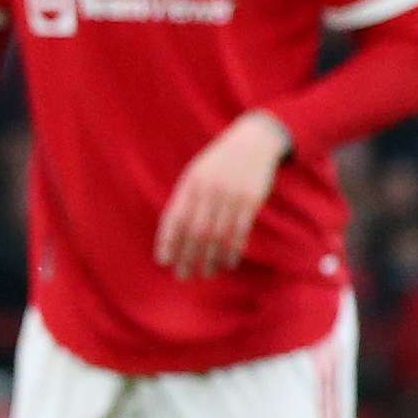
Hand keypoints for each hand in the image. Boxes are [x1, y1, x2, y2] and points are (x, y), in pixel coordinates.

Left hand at [156, 110, 291, 281]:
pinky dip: (232, 250)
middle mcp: (208, 190)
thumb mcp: (196, 174)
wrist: (253, 142)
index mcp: (190, 183)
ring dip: (211, 258)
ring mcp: (230, 195)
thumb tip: (175, 234)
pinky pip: (239, 230)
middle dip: (188, 255)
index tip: (163, 261)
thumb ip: (186, 200)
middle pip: (195, 230)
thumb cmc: (218, 163)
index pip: (174, 216)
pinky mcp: (251, 200)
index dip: (168, 240)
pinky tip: (226, 263)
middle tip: (183, 276)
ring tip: (205, 273)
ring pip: (218, 234)